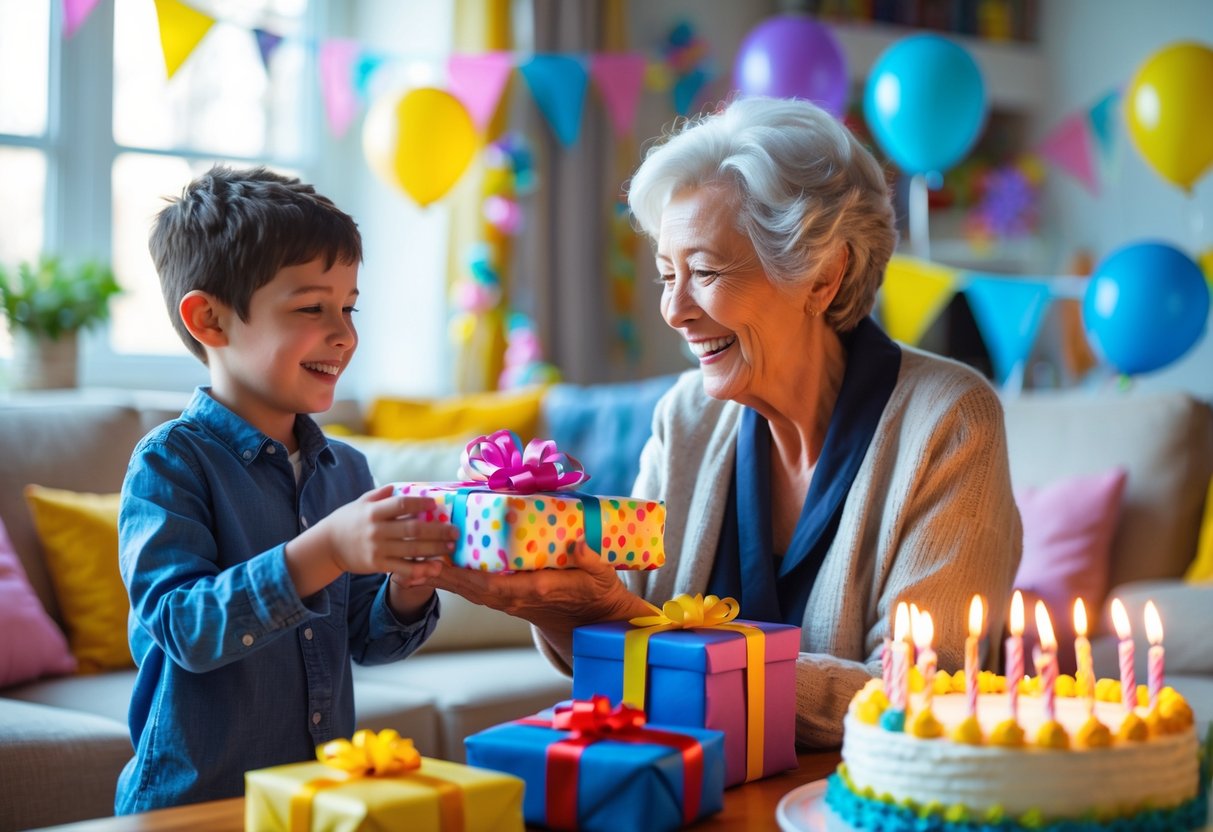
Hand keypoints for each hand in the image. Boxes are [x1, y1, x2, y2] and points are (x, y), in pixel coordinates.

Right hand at [284, 485, 457, 598]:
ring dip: (435, 548)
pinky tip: (435, 566)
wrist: (328, 546)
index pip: (401, 504)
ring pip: (412, 549)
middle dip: (438, 530)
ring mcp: (378, 549)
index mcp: (373, 511)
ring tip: (451, 545)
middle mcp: (376, 530)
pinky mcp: (378, 565)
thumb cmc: (348, 521)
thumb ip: (382, 494)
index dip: (420, 503)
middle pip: (413, 529)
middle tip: (455, 530)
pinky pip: (403, 568)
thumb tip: (403, 485)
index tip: (436, 504)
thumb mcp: (361, 502)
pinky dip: (421, 568)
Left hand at [425, 539, 652, 654]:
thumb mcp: (601, 576)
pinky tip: (432, 568)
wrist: (591, 619)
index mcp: (537, 590)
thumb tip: (579, 545)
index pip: (498, 586)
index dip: (470, 577)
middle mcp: (517, 598)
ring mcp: (509, 600)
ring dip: (441, 580)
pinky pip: (474, 590)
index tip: (448, 566)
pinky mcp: (505, 597)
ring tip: (413, 566)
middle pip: (473, 589)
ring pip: (469, 591)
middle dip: (444, 577)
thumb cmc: (596, 592)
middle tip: (416, 563)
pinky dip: (451, 580)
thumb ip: (589, 560)